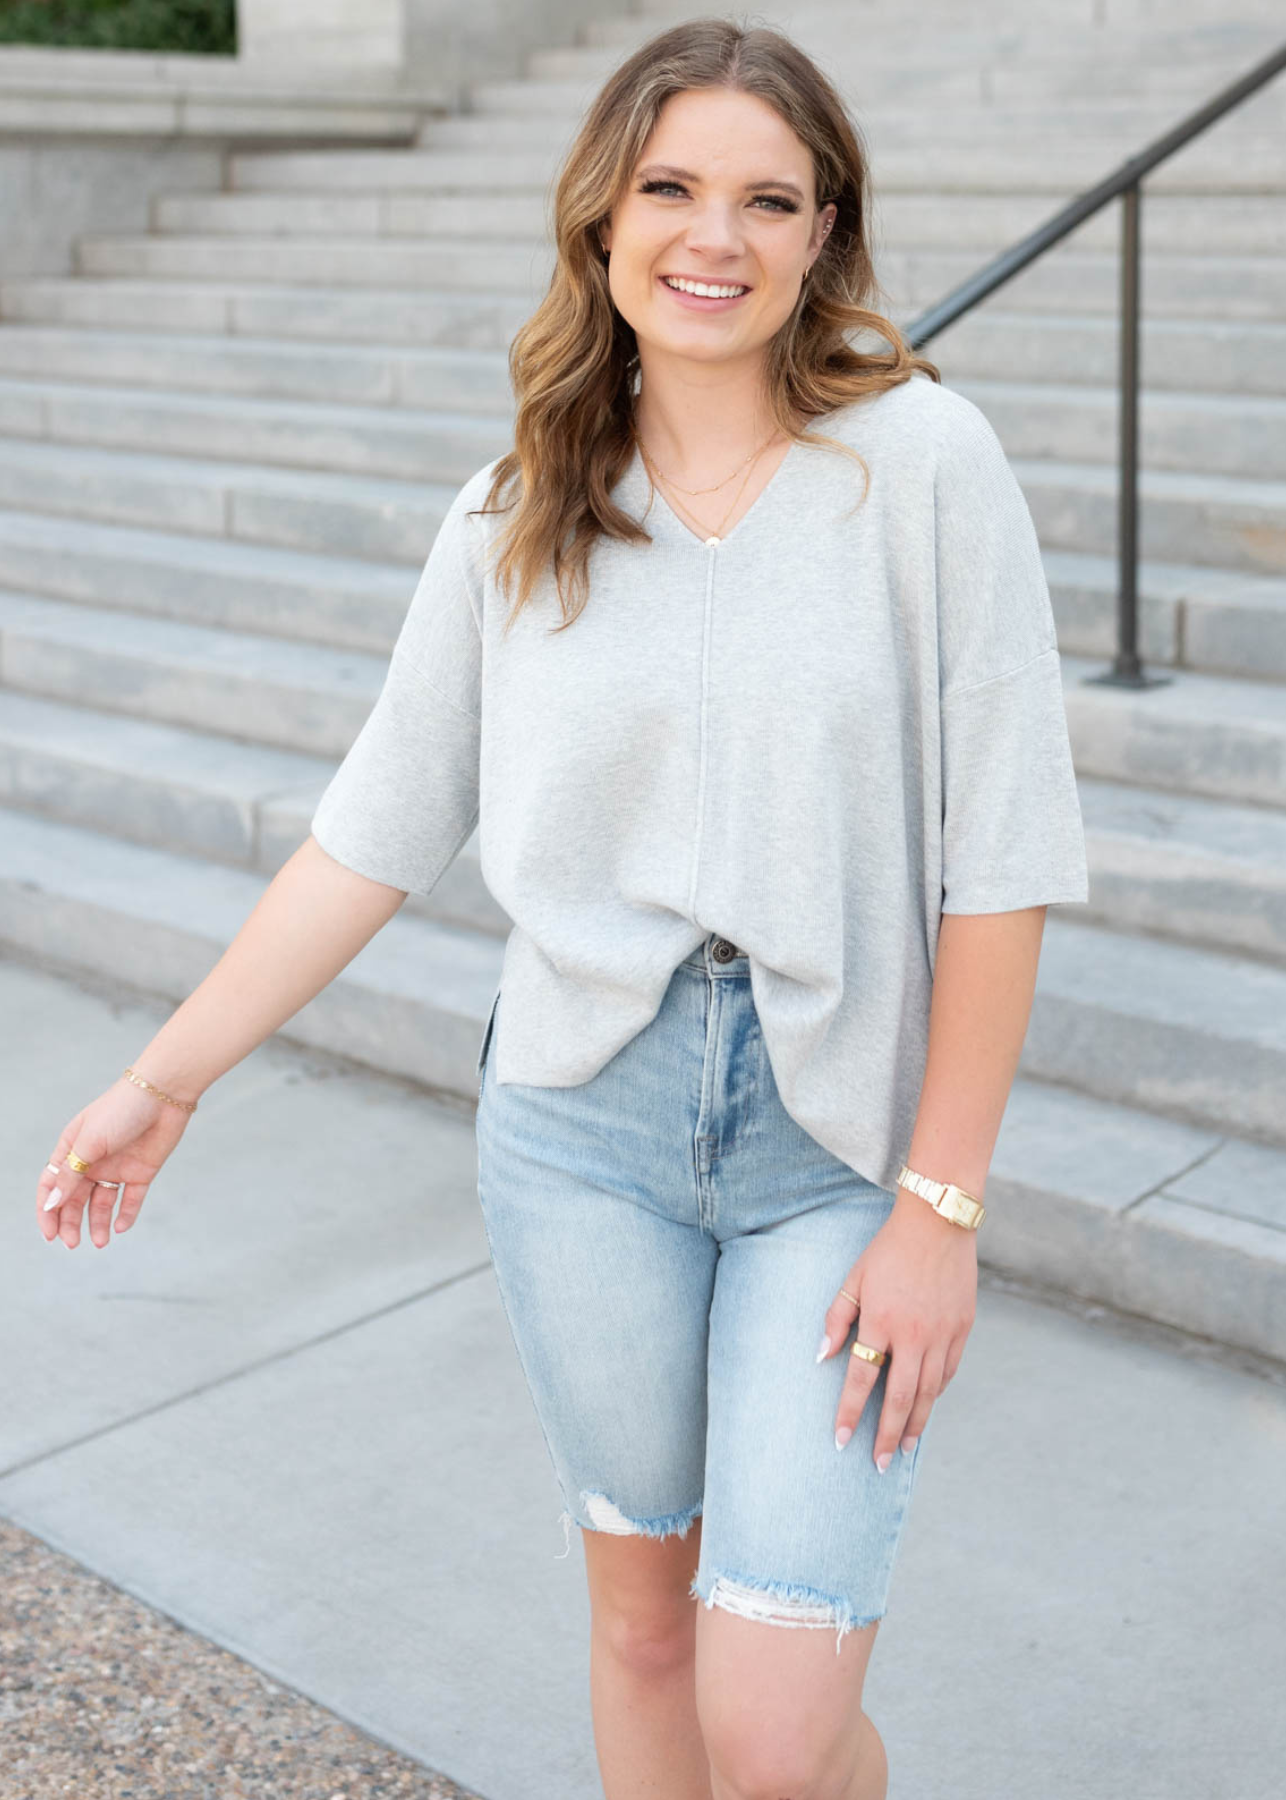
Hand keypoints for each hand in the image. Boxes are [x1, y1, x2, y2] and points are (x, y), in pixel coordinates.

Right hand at [37, 1076, 197, 1248]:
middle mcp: (92, 1161)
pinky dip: (125, 1215)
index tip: (49, 1235)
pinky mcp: (142, 1171)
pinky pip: (131, 1199)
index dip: (47, 1211)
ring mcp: (117, 1167)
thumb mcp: (89, 1144)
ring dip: (97, 1223)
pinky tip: (121, 1228)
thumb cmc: (120, 1111)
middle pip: (75, 1199)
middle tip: (72, 1244)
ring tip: (99, 1242)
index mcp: (72, 1149)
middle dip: (71, 1222)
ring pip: (102, 1203)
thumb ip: (71, 1175)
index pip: (52, 1186)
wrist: (163, 1094)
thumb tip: (50, 1205)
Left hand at [818, 1188, 977, 1468]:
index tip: (842, 1441)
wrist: (937, 1224)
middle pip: (900, 1399)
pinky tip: (926, 1406)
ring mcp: (942, 1334)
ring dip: (916, 1424)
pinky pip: (948, 1372)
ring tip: (904, 1448)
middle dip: (888, 1436)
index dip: (850, 1413)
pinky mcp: (962, 1329)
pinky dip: (936, 1394)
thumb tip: (822, 1357)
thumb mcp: (854, 1278)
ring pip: (929, 1393)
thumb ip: (837, 1318)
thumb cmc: (888, 1250)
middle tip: (880, 1464)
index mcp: (881, 1321)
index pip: (862, 1379)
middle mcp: (914, 1334)